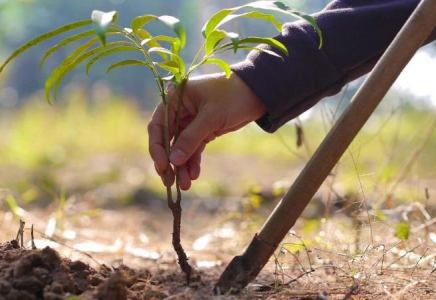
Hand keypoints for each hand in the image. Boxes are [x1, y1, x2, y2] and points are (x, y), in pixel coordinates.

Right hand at [148, 72, 266, 189]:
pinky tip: (194, 175)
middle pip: (167, 140)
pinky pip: (194, 149)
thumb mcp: (211, 116)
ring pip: (181, 148)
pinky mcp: (203, 131)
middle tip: (169, 181)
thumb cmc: (232, 96)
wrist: (258, 94)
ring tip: (185, 185)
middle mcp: (180, 111)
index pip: (158, 125)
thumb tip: (173, 161)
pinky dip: (193, 162)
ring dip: (181, 166)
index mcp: (175, 99)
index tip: (163, 165)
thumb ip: (191, 138)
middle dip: (169, 161)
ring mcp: (191, 122)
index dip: (157, 147)